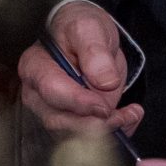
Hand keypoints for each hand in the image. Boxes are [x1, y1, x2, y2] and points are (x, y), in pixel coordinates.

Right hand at [17, 1, 141, 137]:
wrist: (87, 37)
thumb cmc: (81, 29)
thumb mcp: (90, 28)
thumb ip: (95, 51)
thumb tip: (104, 81)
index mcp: (35, 66)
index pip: (52, 91)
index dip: (79, 103)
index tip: (105, 107)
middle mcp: (36, 92)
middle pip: (58, 119)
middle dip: (94, 123)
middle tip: (124, 115)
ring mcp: (51, 108)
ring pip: (72, 133)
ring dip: (106, 129)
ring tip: (130, 114)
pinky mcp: (68, 119)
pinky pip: (87, 137)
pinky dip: (112, 132)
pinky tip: (128, 117)